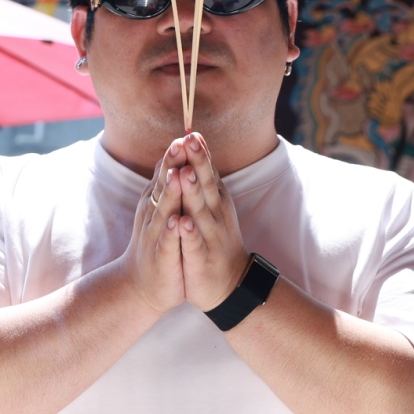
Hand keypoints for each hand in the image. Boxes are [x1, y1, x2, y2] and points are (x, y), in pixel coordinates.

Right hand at [113, 144, 185, 313]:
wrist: (141, 287)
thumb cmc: (157, 244)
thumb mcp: (162, 212)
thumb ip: (166, 186)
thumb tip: (172, 157)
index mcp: (156, 202)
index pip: (165, 173)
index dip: (175, 154)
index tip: (187, 133)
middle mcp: (153, 215)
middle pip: (162, 185)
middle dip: (172, 165)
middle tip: (181, 143)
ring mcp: (155, 236)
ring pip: (164, 211)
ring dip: (170, 193)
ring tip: (177, 175)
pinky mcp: (161, 257)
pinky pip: (168, 243)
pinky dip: (173, 232)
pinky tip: (178, 222)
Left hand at [169, 132, 249, 312]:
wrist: (230, 282)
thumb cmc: (215, 239)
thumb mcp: (211, 206)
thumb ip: (204, 179)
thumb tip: (197, 146)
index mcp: (215, 200)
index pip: (207, 171)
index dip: (200, 153)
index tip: (191, 131)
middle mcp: (215, 213)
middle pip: (206, 184)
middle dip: (198, 162)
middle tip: (190, 139)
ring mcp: (210, 235)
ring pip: (200, 211)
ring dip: (193, 192)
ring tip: (185, 173)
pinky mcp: (202, 257)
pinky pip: (195, 243)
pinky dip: (189, 233)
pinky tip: (183, 223)